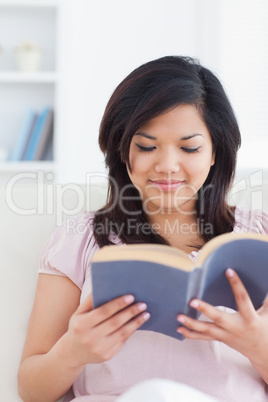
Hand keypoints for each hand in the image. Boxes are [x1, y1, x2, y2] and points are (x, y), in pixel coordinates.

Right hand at [66, 294, 149, 366]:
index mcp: (82, 324)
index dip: (118, 304)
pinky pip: (122, 341)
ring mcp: (99, 349)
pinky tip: (138, 323)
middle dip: (131, 312)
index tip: (131, 297)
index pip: (104, 312)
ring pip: (122, 333)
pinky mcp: (107, 356)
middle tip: (143, 304)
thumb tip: (105, 286)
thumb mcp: (79, 313)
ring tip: (146, 314)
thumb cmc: (79, 327)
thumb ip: (90, 300)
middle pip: (115, 322)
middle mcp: (90, 338)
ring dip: (136, 322)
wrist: (73, 353)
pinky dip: (131, 331)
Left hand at [177, 268, 267, 382]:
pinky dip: (191, 334)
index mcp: (250, 318)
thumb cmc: (265, 328)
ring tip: (179, 316)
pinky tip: (179, 329)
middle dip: (204, 309)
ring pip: (207, 330)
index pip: (242, 298)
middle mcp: (236, 327)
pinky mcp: (220, 338)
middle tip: (191, 300)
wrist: (262, 352)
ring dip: (192, 324)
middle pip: (218, 318)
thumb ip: (267, 300)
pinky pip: (204, 337)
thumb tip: (267, 279)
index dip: (236, 284)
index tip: (228, 271)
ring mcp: (226, 335)